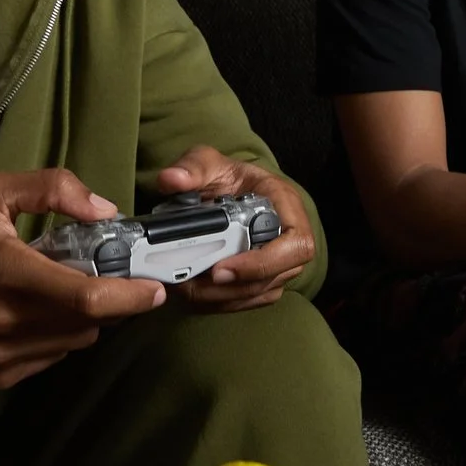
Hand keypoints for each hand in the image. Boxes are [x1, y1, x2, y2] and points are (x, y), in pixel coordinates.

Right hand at [0, 168, 165, 405]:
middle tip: (114, 277)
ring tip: (63, 289)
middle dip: (113, 302)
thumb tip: (104, 211)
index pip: (88, 298)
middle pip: (89, 322)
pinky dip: (57, 336)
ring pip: (74, 342)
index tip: (156, 287)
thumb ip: (51, 189)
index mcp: (7, 274)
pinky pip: (51, 357)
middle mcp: (6, 322)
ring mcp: (1, 356)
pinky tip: (34, 312)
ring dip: (85, 319)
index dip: (131, 296)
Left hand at [160, 147, 314, 312]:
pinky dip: (221, 302)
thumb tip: (171, 180)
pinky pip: (249, 301)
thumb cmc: (229, 177)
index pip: (295, 243)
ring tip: (185, 288)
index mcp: (286, 206)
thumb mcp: (210, 162)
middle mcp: (290, 238)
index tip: (221, 268)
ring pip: (260, 293)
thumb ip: (192, 168)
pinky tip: (194, 294)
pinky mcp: (265, 280)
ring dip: (222, 297)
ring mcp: (280, 263)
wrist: (231, 190)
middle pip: (276, 275)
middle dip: (234, 286)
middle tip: (193, 283)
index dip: (262, 262)